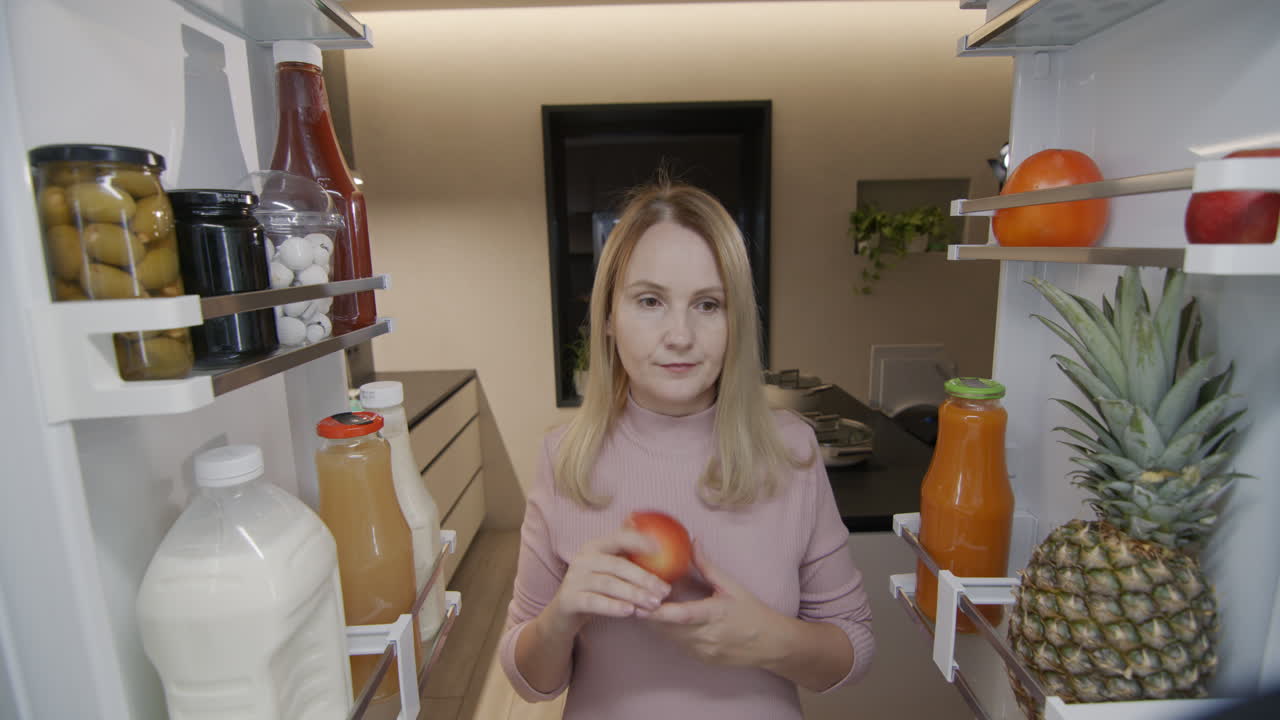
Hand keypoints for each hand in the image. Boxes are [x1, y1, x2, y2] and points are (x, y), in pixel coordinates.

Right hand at [546, 528, 672, 636]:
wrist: (564, 612)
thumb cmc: (596, 588)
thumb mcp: (609, 569)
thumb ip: (628, 556)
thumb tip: (659, 542)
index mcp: (595, 546)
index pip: (618, 538)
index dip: (639, 540)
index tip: (661, 548)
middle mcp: (582, 559)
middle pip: (617, 564)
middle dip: (644, 577)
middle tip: (664, 590)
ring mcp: (574, 578)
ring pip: (608, 584)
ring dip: (634, 594)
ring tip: (653, 604)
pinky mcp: (568, 598)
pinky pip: (594, 602)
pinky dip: (613, 607)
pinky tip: (631, 612)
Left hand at [641, 543, 784, 667]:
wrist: (770, 644)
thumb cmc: (751, 611)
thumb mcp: (731, 586)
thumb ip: (707, 566)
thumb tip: (692, 541)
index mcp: (714, 615)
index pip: (681, 615)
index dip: (658, 611)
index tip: (640, 602)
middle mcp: (706, 636)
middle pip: (668, 628)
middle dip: (649, 615)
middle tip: (632, 597)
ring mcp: (702, 651)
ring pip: (670, 638)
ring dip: (656, 623)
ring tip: (642, 605)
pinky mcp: (701, 659)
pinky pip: (678, 644)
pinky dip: (669, 632)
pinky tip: (662, 619)